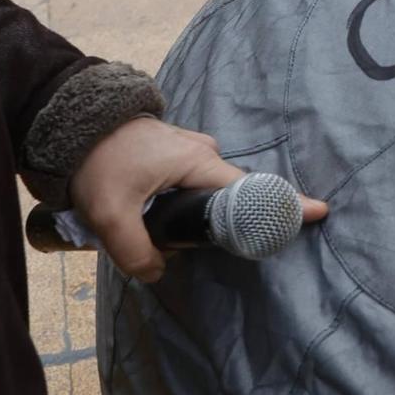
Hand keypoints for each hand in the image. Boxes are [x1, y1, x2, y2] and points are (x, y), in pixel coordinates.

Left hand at [70, 114, 328, 281]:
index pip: (251, 188)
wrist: (74, 122)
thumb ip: (135, 253)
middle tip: (212, 245)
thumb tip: (158, 273)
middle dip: (230, 220)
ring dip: (199, 213)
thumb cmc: (98, 163)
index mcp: (198, 163)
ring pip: (207, 190)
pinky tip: (160, 216)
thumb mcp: (111, 216)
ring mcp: (189, 149)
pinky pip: (193, 182)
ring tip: (168, 234)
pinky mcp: (172, 152)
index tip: (320, 211)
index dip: (284, 203)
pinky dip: (189, 201)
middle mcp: (202, 153)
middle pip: (230, 194)